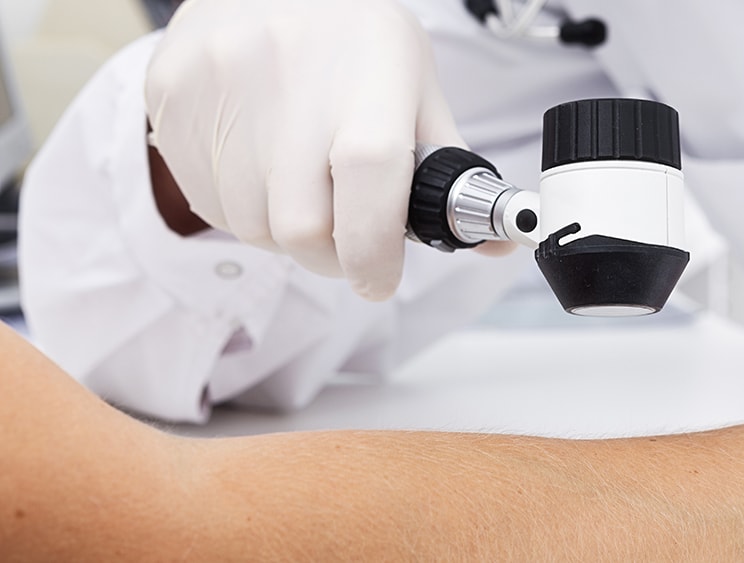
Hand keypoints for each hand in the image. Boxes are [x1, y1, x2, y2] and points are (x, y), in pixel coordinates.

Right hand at [146, 0, 498, 300]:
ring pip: (250, 225)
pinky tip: (257, 166)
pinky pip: (204, 201)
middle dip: (330, 256)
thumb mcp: (412, 85)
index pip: (370, 178)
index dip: (374, 249)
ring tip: (300, 187)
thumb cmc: (352, 40)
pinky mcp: (170, 96)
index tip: (379, 278)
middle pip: (299, 226)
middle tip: (345, 242)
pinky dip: (240, 207)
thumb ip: (448, 166)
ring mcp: (219, 84)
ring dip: (283, 234)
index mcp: (369, 71)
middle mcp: (289, 73)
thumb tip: (492, 241)